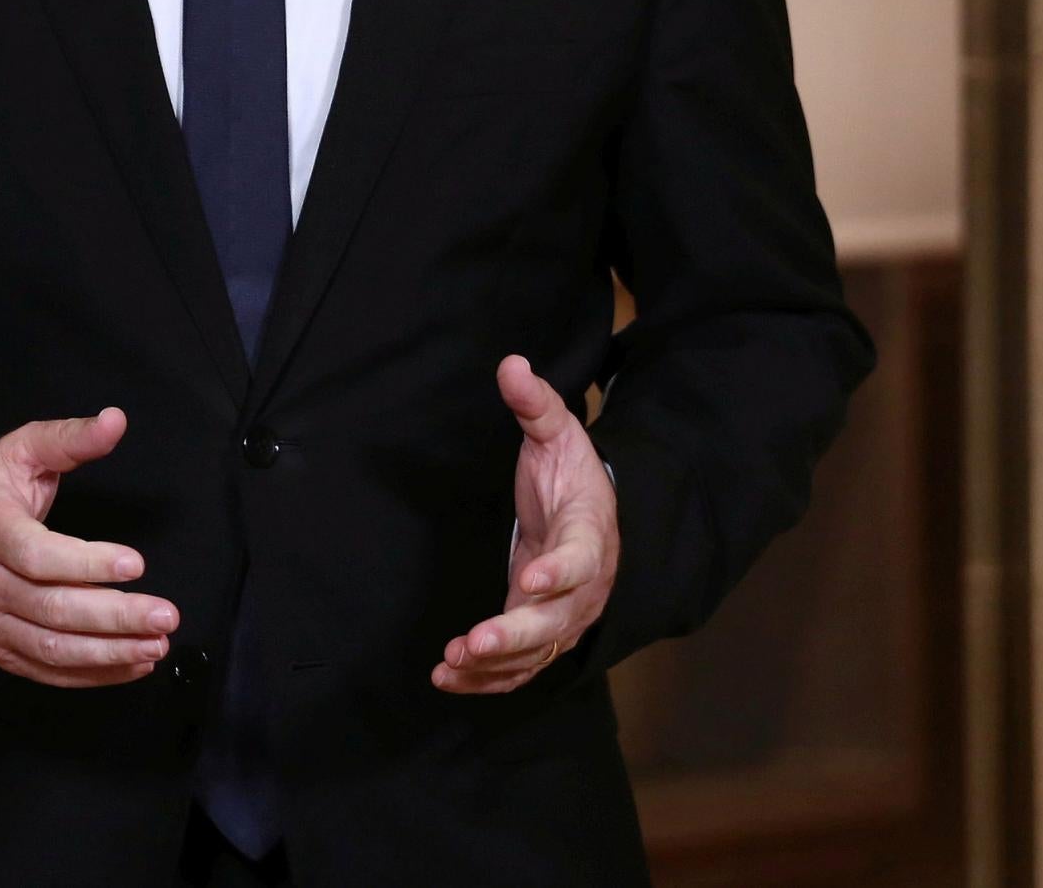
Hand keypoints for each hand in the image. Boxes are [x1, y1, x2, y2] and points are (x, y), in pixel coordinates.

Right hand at [0, 406, 177, 687]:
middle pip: (52, 609)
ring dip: (110, 652)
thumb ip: (70, 438)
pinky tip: (133, 663)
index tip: (136, 563)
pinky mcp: (2, 651)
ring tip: (158, 645)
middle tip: (166, 615)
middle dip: (115, 617)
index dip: (87, 563)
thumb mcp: (23, 451)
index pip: (37, 556)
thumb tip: (116, 421)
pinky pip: (49, 671)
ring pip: (53, 648)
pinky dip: (94, 674)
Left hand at [433, 355, 619, 694]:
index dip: (559, 572)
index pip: (581, 560)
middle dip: (516, 634)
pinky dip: (487, 679)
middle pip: (556, 622)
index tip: (530, 579)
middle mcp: (583, 589)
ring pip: (536, 653)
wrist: (595, 519)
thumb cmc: (573, 477)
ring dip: (495, 664)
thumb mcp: (558, 435)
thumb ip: (536, 405)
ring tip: (452, 662)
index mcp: (590, 536)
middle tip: (475, 641)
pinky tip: (448, 678)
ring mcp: (563, 618)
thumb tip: (511, 363)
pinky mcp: (541, 636)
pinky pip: (519, 668)